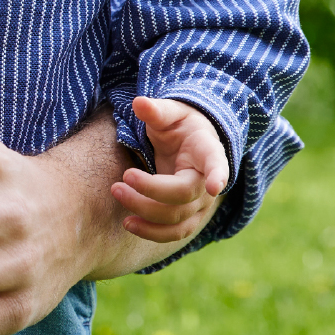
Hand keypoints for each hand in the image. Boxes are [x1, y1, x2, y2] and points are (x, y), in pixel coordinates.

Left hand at [111, 96, 228, 243]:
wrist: (189, 144)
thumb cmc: (180, 125)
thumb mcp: (170, 112)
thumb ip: (157, 110)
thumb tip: (139, 102)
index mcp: (207, 151)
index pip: (216, 164)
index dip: (217, 175)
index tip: (213, 186)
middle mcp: (208, 182)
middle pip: (184, 194)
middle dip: (150, 191)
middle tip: (120, 180)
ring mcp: (200, 203)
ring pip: (178, 219)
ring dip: (147, 214)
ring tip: (117, 194)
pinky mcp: (188, 216)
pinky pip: (174, 232)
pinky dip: (152, 232)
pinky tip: (129, 223)